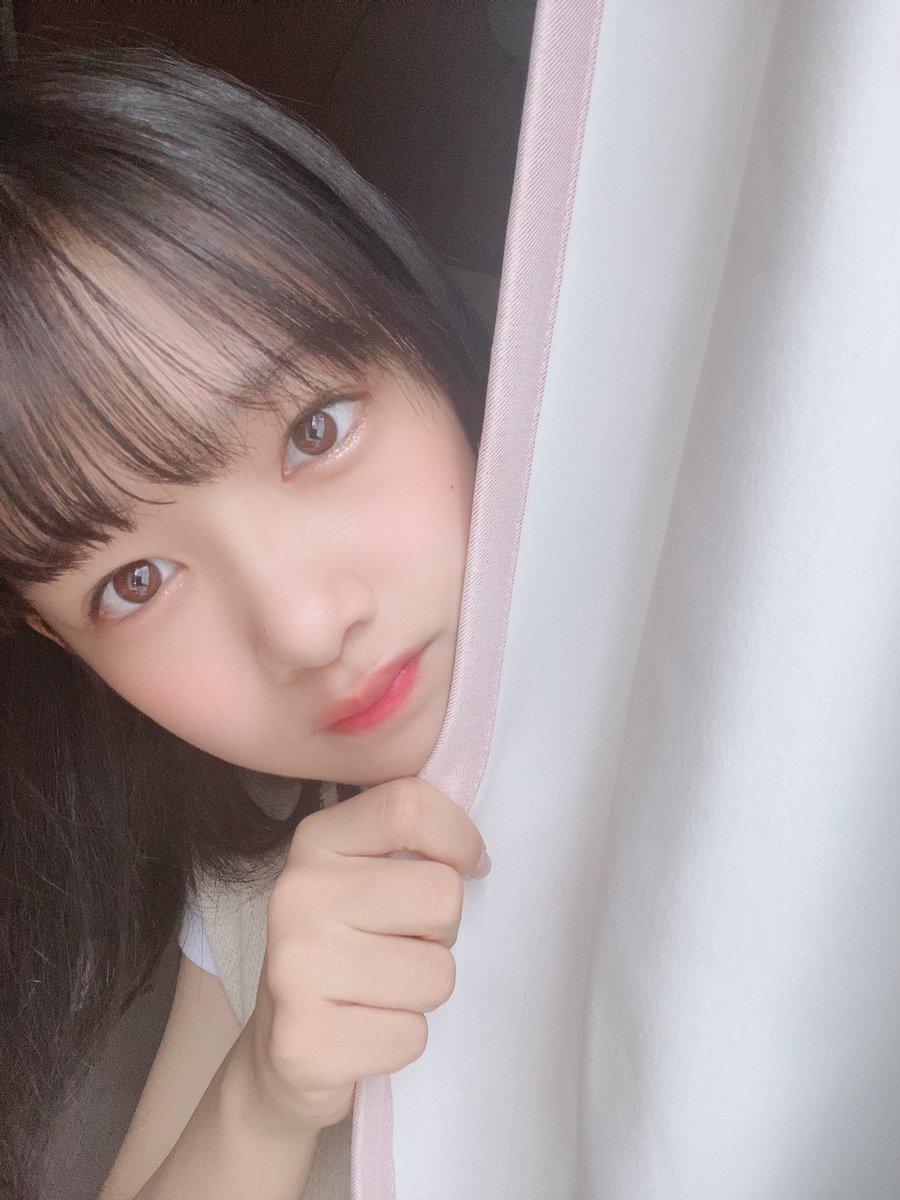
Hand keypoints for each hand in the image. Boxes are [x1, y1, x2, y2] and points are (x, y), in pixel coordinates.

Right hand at [239, 777, 489, 1132]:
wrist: (284, 1048)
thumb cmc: (347, 948)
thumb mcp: (365, 873)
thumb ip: (410, 837)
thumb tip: (477, 855)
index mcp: (316, 841)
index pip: (408, 806)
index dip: (458, 837)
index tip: (465, 865)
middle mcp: (296, 895)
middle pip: (440, 895)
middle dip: (443, 928)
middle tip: (406, 942)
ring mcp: (293, 969)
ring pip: (436, 974)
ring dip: (424, 989)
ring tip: (384, 987)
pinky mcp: (303, 1043)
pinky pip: (411, 1036)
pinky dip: (402, 1039)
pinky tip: (366, 1029)